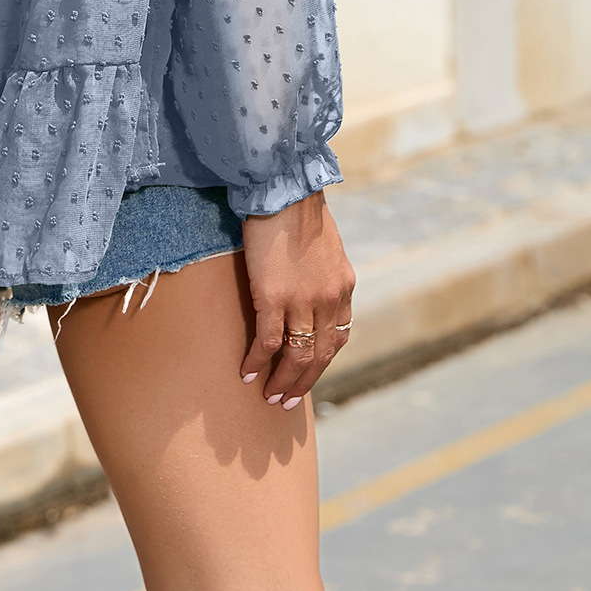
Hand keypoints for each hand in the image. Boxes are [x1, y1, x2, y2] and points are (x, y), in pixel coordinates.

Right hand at [239, 192, 354, 408]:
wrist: (284, 189)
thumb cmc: (299, 210)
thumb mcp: (326, 246)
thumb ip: (324, 272)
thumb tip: (313, 285)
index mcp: (343, 287)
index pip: (337, 336)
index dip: (322, 360)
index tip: (308, 374)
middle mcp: (328, 300)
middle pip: (320, 355)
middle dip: (303, 382)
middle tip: (286, 400)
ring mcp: (302, 301)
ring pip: (297, 356)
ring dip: (283, 381)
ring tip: (269, 396)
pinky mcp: (274, 297)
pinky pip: (268, 342)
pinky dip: (259, 362)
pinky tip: (248, 373)